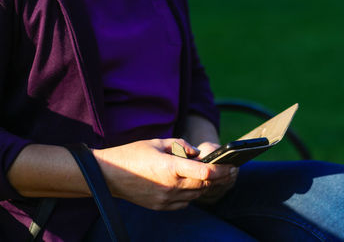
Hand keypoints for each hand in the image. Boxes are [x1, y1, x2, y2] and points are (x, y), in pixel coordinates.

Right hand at [93, 139, 233, 210]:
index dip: (221, 169)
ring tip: (212, 176)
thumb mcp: (158, 142)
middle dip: (219, 178)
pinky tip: (190, 185)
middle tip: (228, 170)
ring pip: (196, 195)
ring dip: (205, 186)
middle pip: (204, 185)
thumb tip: (197, 153)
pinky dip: (191, 194)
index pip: (205, 172)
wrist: (108, 175)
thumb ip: (181, 145)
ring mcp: (166, 199)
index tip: (230, 165)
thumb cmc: (132, 154)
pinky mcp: (161, 206)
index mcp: (171, 167)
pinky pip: (185, 202)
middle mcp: (171, 186)